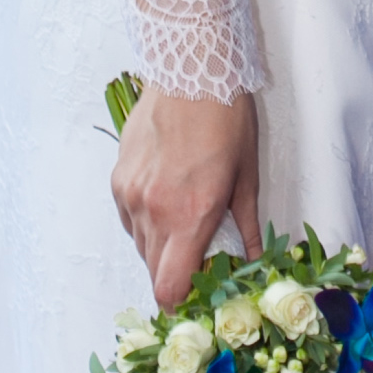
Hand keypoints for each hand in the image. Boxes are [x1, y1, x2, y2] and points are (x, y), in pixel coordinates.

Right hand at [111, 86, 261, 309]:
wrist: (191, 68)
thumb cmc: (226, 119)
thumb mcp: (246, 176)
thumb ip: (246, 227)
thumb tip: (253, 261)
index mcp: (190, 217)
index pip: (168, 289)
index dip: (179, 304)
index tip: (194, 300)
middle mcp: (154, 212)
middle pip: (153, 272)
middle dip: (174, 274)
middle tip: (197, 259)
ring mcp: (131, 195)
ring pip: (140, 245)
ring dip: (160, 247)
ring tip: (184, 220)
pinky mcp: (119, 177)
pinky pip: (127, 217)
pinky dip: (144, 220)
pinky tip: (164, 198)